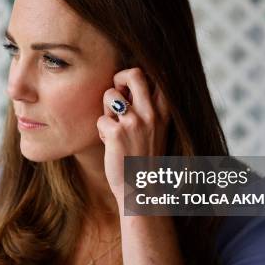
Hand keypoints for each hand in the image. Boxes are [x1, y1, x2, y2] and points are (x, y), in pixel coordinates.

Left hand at [96, 67, 170, 202]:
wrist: (143, 190)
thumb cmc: (145, 158)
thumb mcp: (157, 128)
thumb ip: (147, 107)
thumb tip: (127, 84)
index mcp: (164, 110)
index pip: (156, 75)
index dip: (139, 77)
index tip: (132, 90)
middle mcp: (151, 113)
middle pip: (133, 73)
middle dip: (119, 79)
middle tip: (117, 96)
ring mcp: (134, 122)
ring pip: (110, 94)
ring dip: (106, 109)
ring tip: (114, 126)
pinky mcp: (116, 133)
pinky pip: (100, 119)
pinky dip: (102, 131)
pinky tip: (111, 144)